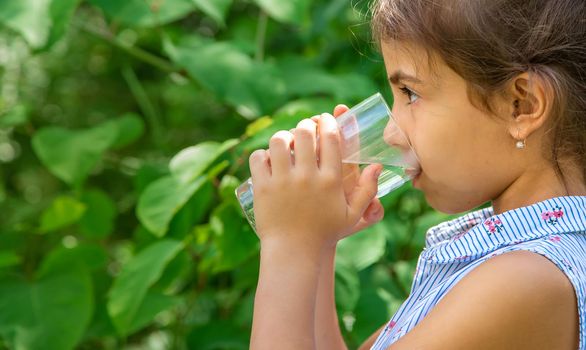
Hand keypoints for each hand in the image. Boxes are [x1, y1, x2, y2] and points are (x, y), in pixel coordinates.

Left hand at [249, 113, 382, 250]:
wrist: (293, 253)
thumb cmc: (325, 233)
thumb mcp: (352, 214)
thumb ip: (368, 190)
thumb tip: (376, 165)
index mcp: (330, 180)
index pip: (331, 138)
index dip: (328, 122)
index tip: (325, 120)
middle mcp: (306, 177)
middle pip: (304, 132)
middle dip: (305, 125)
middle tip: (305, 130)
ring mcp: (282, 182)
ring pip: (279, 140)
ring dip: (283, 137)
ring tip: (286, 143)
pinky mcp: (262, 188)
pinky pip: (258, 158)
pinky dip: (262, 155)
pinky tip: (269, 160)